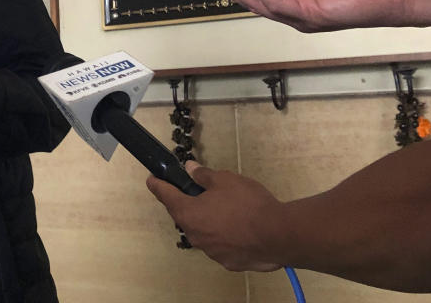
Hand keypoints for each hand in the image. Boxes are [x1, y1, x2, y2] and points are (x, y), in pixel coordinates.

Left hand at [147, 162, 282, 271]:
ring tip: (226, 210)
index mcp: (188, 213)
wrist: (279, 235)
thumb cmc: (247, 203)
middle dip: (188, 203)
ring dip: (208, 221)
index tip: (152, 180)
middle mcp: (195, 235)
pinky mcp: (228, 262)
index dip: (158, 185)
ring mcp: (211, 252)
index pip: (165, 196)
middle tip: (199, 191)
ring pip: (203, 231)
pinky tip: (238, 229)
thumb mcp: (225, 180)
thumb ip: (203, 176)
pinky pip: (220, 244)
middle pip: (184, 215)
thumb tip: (190, 169)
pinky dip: (223, 235)